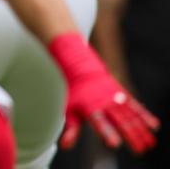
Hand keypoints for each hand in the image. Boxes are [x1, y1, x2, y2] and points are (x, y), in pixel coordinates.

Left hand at [50, 33, 158, 153]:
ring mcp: (116, 98)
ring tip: (149, 143)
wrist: (82, 68)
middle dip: (131, 136)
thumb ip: (71, 130)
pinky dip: (145, 115)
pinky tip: (154, 125)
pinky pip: (136, 106)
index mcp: (91, 108)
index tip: (114, 144)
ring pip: (131, 116)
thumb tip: (65, 146)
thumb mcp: (69, 110)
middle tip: (140, 150)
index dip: (106, 133)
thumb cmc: (74, 93)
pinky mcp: (123, 95)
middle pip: (120, 122)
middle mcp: (106, 103)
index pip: (100, 123)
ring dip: (141, 130)